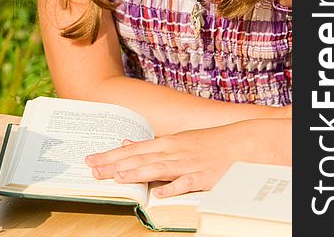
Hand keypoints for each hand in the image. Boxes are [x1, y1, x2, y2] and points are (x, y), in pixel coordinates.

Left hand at [85, 118, 290, 197]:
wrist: (242, 142)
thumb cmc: (209, 142)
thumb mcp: (178, 139)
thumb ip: (151, 144)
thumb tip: (125, 143)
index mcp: (167, 142)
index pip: (133, 149)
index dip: (111, 155)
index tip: (91, 159)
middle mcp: (174, 151)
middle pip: (139, 158)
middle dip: (114, 164)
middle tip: (92, 169)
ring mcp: (188, 163)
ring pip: (157, 168)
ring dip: (136, 173)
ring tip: (116, 177)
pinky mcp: (203, 177)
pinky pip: (185, 184)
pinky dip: (171, 188)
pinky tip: (157, 194)